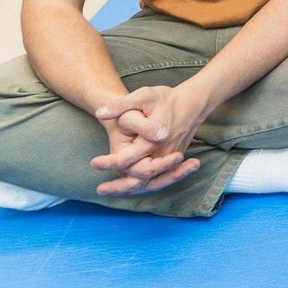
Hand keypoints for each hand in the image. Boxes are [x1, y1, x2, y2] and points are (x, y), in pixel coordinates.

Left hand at [90, 83, 210, 195]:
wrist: (193, 103)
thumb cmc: (167, 99)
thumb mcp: (144, 95)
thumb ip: (121, 105)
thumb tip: (99, 113)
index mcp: (153, 141)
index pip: (127, 160)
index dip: (108, 163)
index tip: (93, 162)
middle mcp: (163, 154)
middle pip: (139, 178)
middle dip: (118, 186)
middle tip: (100, 189)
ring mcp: (170, 159)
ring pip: (150, 182)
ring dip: (130, 189)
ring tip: (111, 192)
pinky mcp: (173, 160)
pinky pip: (158, 179)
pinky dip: (144, 186)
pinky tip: (129, 187)